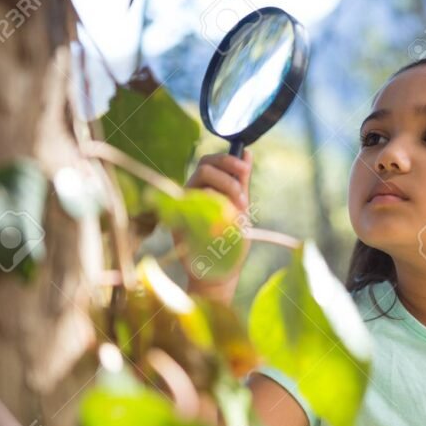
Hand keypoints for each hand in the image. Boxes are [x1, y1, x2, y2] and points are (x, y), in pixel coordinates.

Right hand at [180, 149, 253, 304]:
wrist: (219, 273)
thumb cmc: (230, 241)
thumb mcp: (239, 208)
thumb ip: (241, 182)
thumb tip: (246, 153)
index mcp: (204, 188)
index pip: (209, 161)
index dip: (227, 160)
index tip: (245, 168)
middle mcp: (190, 194)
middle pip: (203, 166)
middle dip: (228, 171)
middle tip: (243, 186)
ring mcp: (182, 208)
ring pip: (199, 182)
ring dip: (226, 188)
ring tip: (240, 207)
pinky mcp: (178, 223)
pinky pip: (191, 203)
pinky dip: (214, 206)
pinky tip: (226, 220)